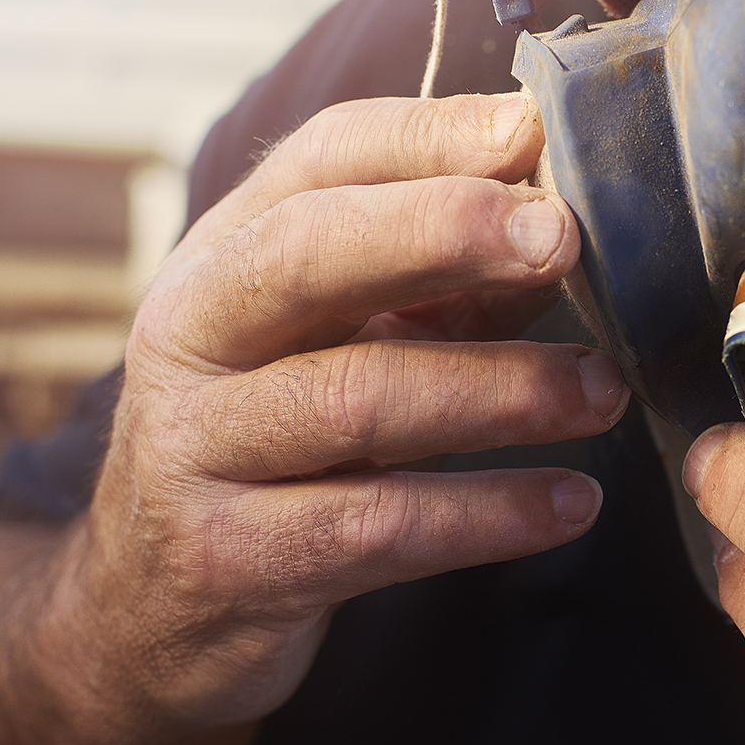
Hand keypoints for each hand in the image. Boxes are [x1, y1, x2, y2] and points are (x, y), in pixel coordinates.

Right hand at [67, 92, 628, 729]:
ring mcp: (194, 450)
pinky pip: (375, 527)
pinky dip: (486, 513)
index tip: (531, 131)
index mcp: (221, 260)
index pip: (318, 161)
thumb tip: (558, 238)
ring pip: (355, 396)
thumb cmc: (266, 452)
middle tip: (561, 238)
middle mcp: (189, 337)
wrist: (141, 612)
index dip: (428, 136)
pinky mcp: (229, 561)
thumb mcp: (331, 351)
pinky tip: (569, 505)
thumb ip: (433, 292)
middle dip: (443, 231)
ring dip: (498, 390)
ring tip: (602, 393)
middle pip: (308, 253)